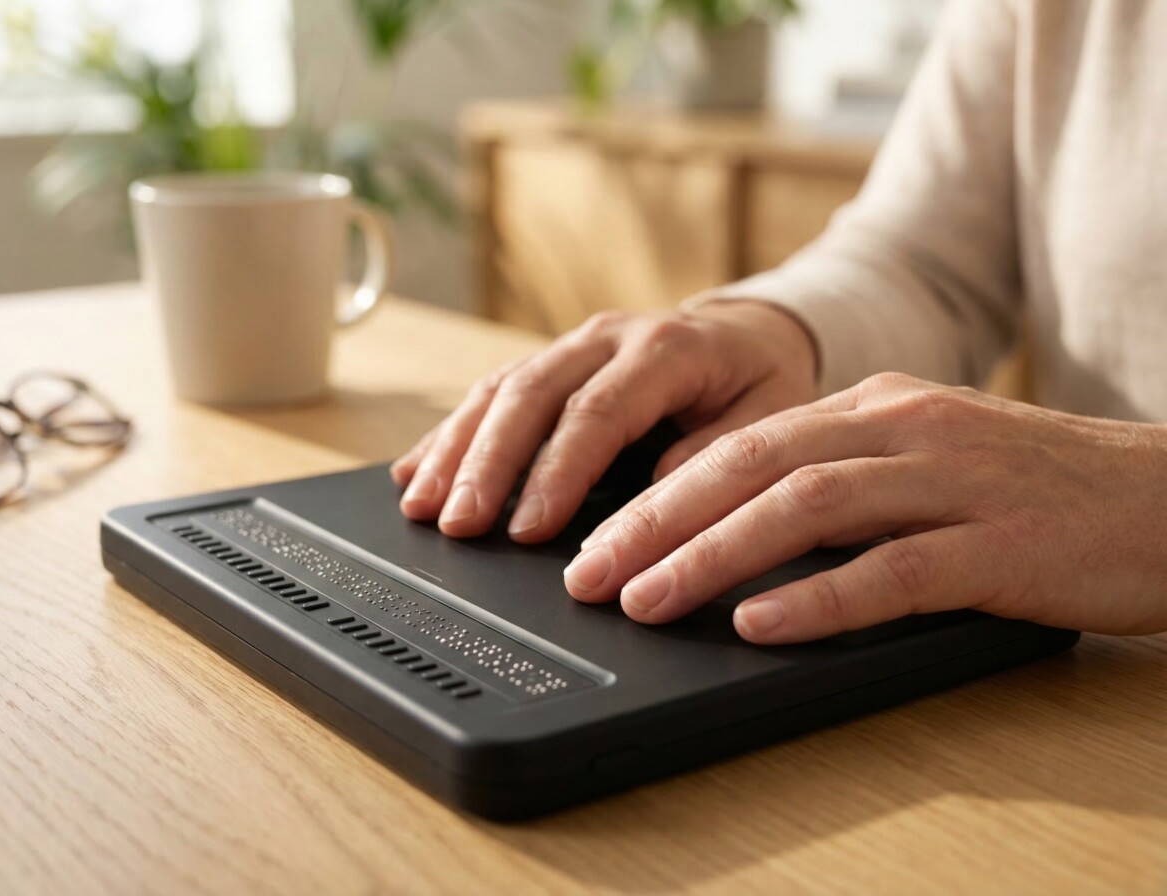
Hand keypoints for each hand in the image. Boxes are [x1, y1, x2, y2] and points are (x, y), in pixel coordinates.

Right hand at [391, 301, 818, 540]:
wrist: (747, 331)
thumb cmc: (758, 378)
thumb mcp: (766, 415)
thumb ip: (714, 453)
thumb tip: (653, 500)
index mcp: (666, 349)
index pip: (598, 412)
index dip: (557, 472)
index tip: (531, 530)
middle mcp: (607, 338)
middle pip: (530, 395)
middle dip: (486, 463)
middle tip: (457, 522)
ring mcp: (572, 345)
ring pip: (499, 390)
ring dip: (455, 449)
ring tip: (422, 505)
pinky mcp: (550, 362)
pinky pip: (491, 391)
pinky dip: (451, 435)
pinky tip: (416, 471)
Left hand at [566, 373, 1166, 642]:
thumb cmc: (1037, 492)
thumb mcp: (926, 460)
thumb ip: (841, 480)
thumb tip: (737, 527)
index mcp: (878, 409)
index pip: (742, 442)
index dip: (659, 492)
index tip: (596, 538)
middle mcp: (903, 430)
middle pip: (751, 466)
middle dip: (656, 522)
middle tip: (588, 573)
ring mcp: (952, 483)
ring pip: (806, 509)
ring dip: (712, 556)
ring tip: (644, 599)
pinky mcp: (1000, 547)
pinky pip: (894, 571)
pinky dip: (818, 599)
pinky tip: (759, 627)